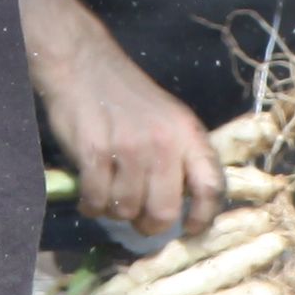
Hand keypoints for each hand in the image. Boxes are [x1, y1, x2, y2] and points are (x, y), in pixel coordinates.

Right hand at [17, 0, 222, 243]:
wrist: (83, 64)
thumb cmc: (127, 97)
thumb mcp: (168, 119)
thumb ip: (181, 157)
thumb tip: (184, 208)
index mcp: (188, 134)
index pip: (211, 187)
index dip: (204, 218)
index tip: (190, 229)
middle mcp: (163, 143)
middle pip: (164, 212)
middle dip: (148, 224)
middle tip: (137, 216)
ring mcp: (129, 148)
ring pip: (126, 210)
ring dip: (114, 210)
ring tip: (108, 192)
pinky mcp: (95, 152)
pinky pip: (96, 201)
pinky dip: (91, 205)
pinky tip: (89, 194)